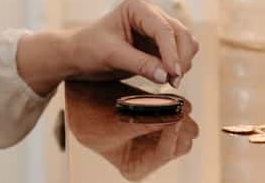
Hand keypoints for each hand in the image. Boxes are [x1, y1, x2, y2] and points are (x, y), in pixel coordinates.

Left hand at [67, 0, 198, 87]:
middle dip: (180, 58)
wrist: (77, 55)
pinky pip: (179, 50)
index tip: (174, 74)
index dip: (172, 52)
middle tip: (174, 82)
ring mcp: (156, 26)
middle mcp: (151, 12)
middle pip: (179, 33)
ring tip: (171, 81)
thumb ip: (140, 64)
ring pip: (184, 41)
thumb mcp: (111, 56)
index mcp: (138, 7)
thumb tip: (166, 76)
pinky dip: (178, 63)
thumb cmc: (88, 49)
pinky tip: (168, 77)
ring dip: (182, 61)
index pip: (163, 29)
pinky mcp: (158, 42)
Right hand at [79, 101, 198, 181]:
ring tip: (172, 99)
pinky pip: (176, 114)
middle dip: (180, 124)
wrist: (81, 97)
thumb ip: (151, 121)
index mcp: (136, 168)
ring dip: (178, 113)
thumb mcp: (120, 121)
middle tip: (176, 104)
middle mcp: (149, 157)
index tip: (178, 111)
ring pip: (184, 129)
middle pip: (182, 143)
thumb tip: (181, 115)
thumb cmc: (92, 115)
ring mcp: (155, 139)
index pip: (166, 152)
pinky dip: (175, 105)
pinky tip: (170, 96)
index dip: (173, 132)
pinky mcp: (159, 120)